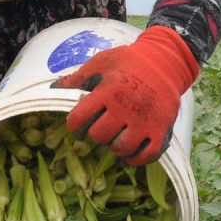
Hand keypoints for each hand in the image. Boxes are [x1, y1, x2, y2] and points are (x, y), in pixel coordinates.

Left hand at [51, 25, 198, 164]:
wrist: (166, 62)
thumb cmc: (129, 61)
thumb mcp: (102, 62)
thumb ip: (78, 77)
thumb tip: (54, 88)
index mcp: (108, 91)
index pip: (79, 119)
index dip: (74, 126)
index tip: (77, 126)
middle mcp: (125, 108)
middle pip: (99, 136)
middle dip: (96, 134)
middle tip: (100, 128)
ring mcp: (144, 121)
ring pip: (121, 148)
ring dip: (114, 146)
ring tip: (115, 138)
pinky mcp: (161, 130)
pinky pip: (146, 155)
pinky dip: (135, 159)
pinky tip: (129, 153)